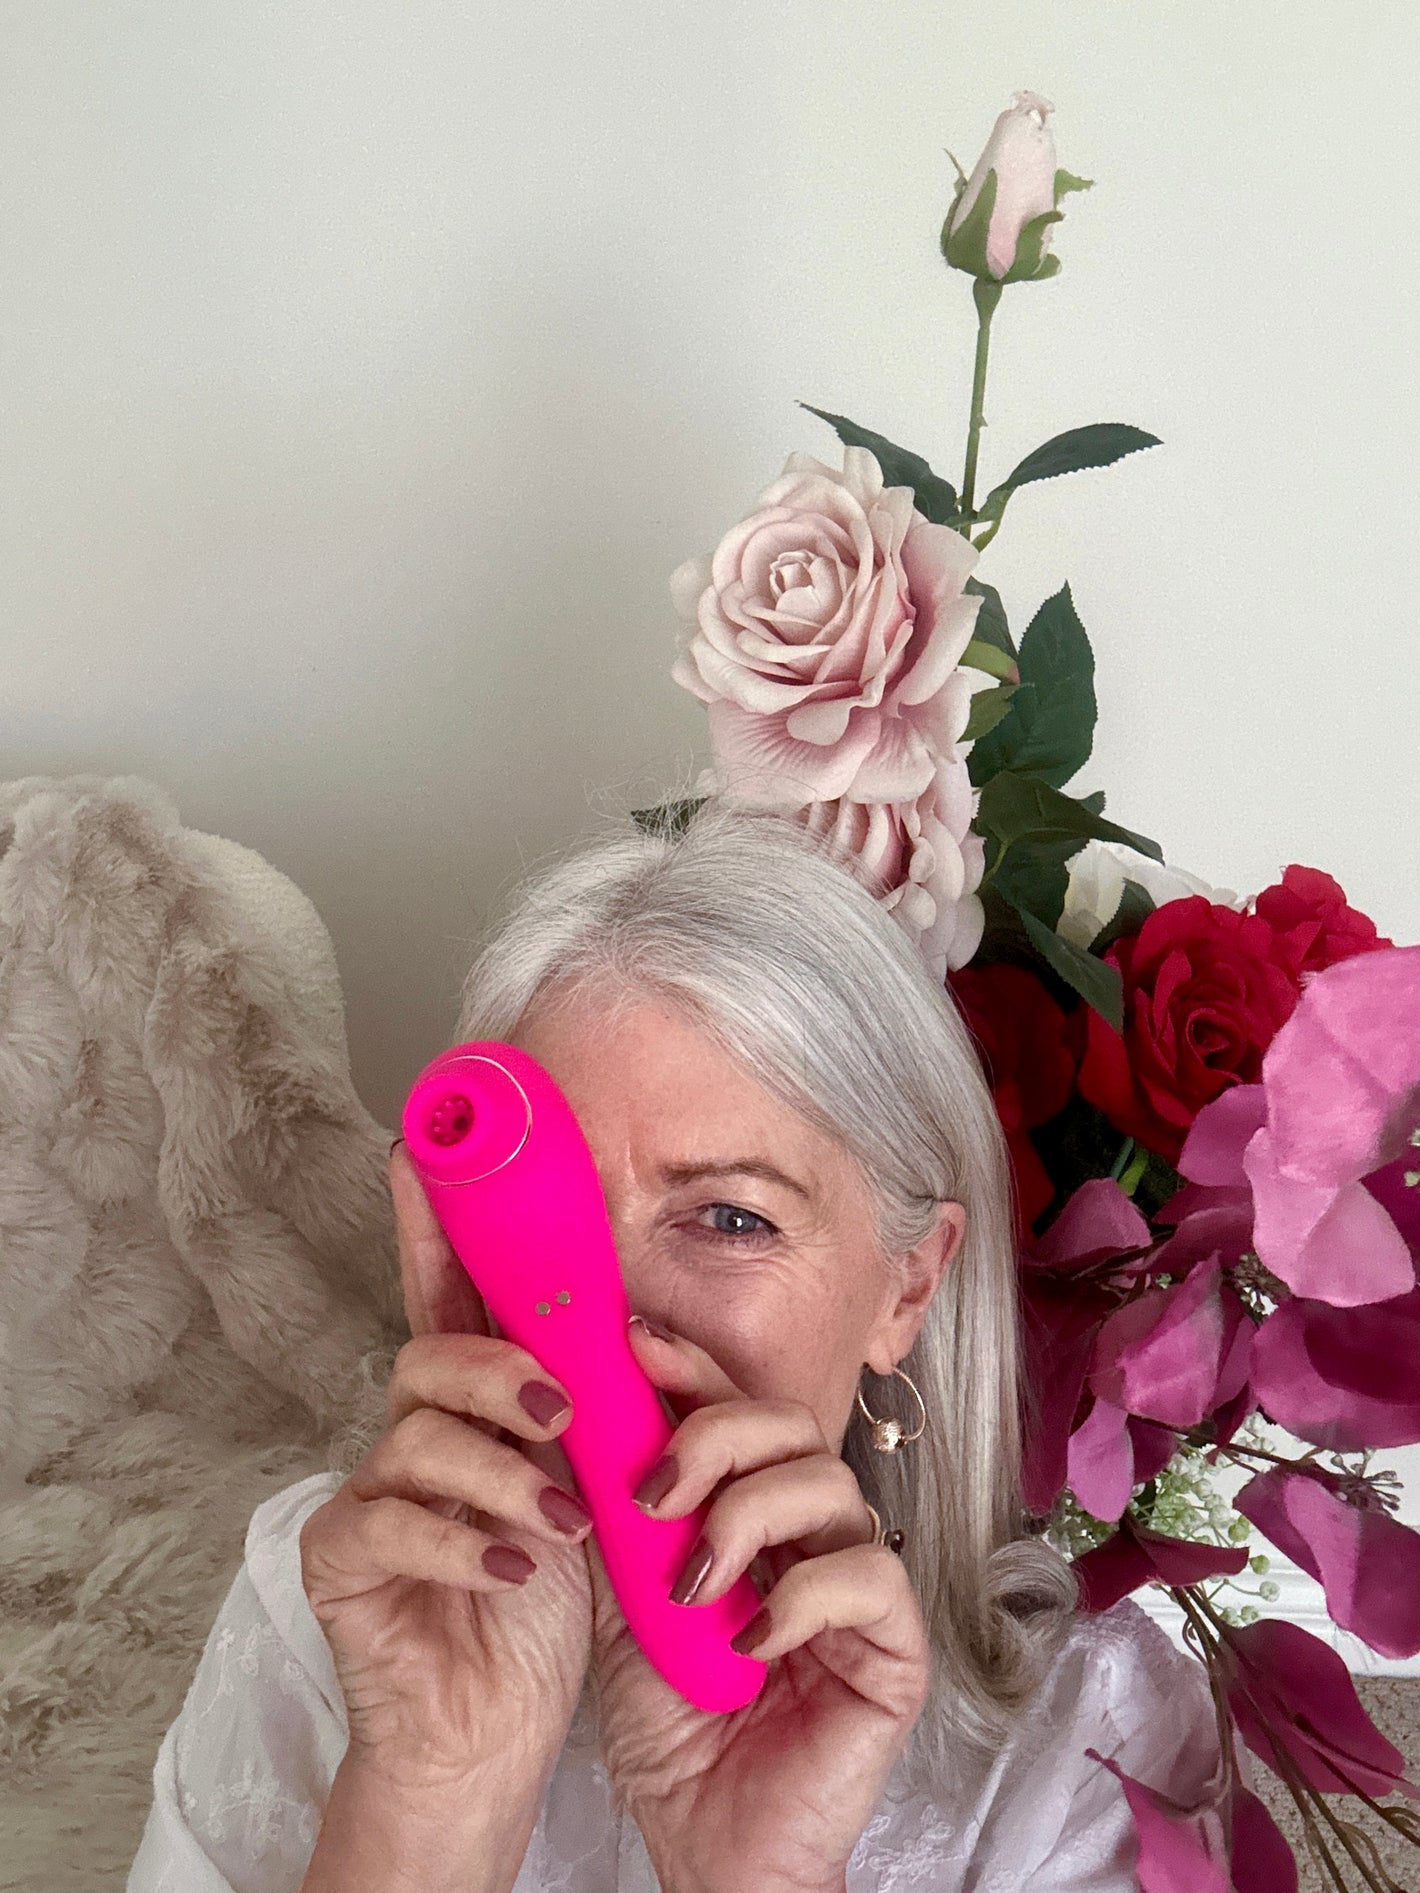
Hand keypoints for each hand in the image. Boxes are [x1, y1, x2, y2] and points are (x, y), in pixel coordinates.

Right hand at [297, 1145, 596, 1795]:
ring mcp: (368, 1493)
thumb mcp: (590, 1492)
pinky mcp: (340, 1558)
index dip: (432, 1226)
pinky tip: (519, 1570)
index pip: (450, 1299)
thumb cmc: (551, 1604)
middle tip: (564, 1415)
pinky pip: (392, 1520)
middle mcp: (412, 1432)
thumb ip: (590, 1414)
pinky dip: (468, 1541)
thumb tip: (625, 1333)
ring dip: (503, 1473)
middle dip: (500, 1370)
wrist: (495, 1731)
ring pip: (419, 1433)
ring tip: (563, 1524)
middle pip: (431, 1353)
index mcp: (475, 1407)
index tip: (419, 1152)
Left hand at [582, 1318, 931, 1892]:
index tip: (632, 1345)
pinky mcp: (896, 1646)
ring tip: (693, 1583)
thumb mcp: (624, 1601)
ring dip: (748, 1515)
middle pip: (791, 1425)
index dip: (693, 1369)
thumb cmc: (674, 1725)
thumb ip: (619, 1515)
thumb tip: (576, 1413)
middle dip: (717, 1437)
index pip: (737, 1409)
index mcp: (752, 1510)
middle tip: (654, 1494)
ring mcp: (860, 1584)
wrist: (706, 1842)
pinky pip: (866, 1576)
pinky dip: (797, 1598)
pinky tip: (747, 1643)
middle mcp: (812, 1532)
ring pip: (830, 1485)